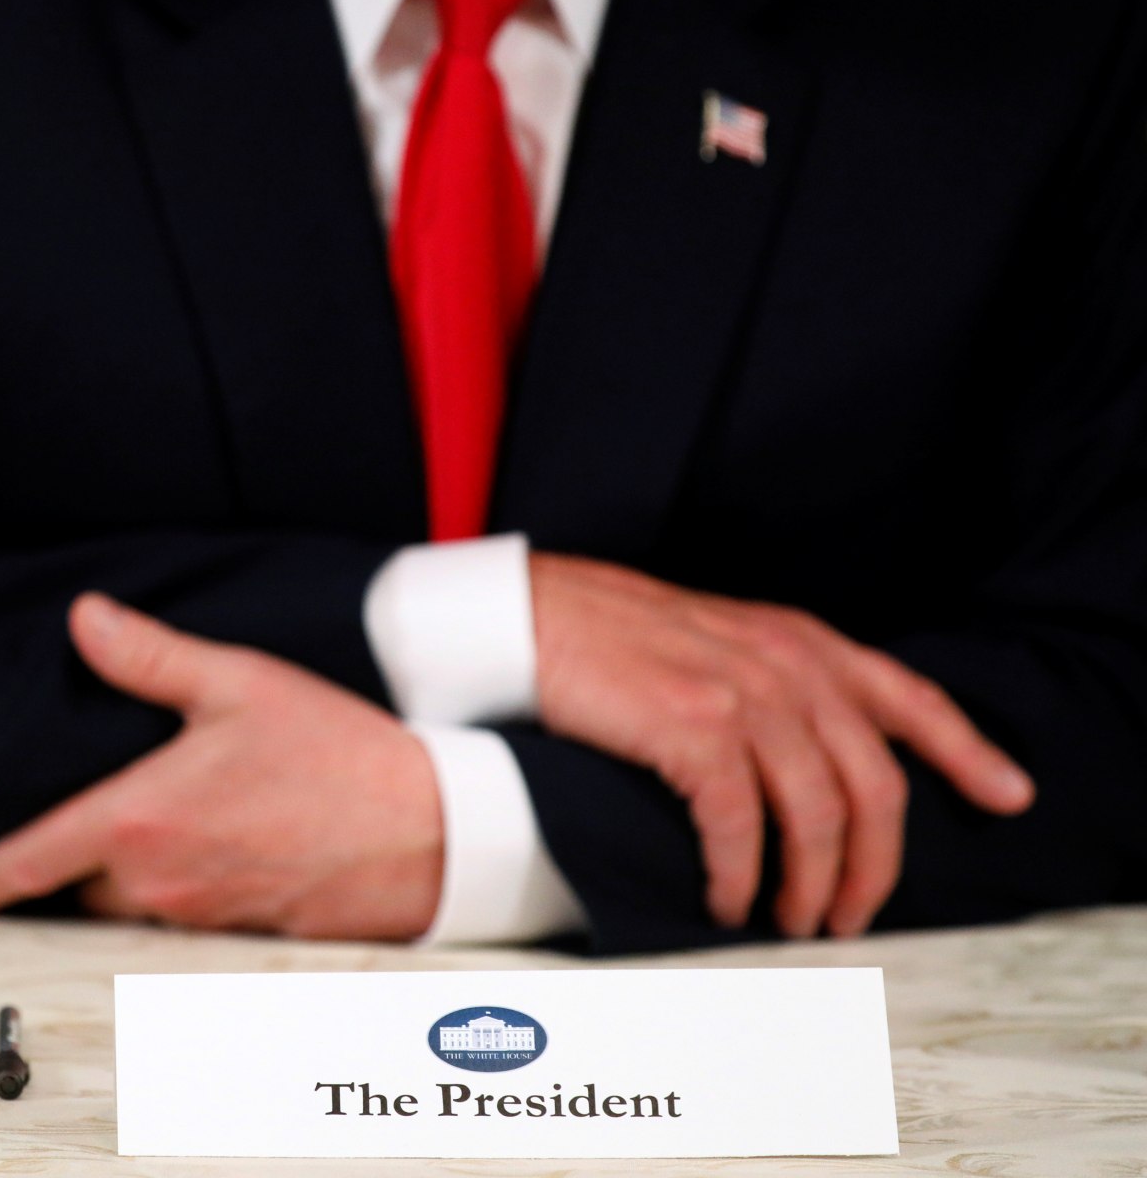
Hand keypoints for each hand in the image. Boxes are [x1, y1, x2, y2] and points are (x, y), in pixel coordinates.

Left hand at [0, 593, 443, 938]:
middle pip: (81, 886)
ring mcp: (198, 918)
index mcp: (141, 819)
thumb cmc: (338, 755)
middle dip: (80, 857)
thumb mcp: (239, 683)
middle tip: (103, 815)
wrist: (430, 828)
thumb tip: (88, 620)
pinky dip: (180, 891)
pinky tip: (219, 849)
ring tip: (172, 825)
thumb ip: (151, 657)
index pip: (32, 861)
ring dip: (134, 874)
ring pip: (131, 907)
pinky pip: (183, 922)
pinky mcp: (239, 937)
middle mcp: (159, 881)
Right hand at [530, 553, 1035, 938]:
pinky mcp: (692, 728)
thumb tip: (809, 759)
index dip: (967, 751)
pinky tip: (729, 899)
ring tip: (790, 921)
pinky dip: (743, 875)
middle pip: (874, 783)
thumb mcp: (716, 639)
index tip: (1008, 795)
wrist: (528, 617)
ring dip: (811, 884)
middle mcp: (787, 665)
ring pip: (818, 814)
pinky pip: (741, 824)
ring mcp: (743, 694)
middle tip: (849, 914)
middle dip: (875, 865)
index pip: (909, 698)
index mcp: (799, 642)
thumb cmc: (607, 636)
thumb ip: (774, 680)